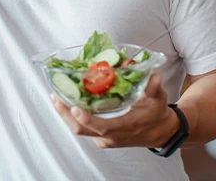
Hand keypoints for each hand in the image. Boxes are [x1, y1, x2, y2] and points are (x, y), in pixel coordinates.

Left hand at [50, 73, 179, 147]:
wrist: (159, 131)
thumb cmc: (156, 114)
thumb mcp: (158, 99)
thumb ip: (154, 88)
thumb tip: (154, 77)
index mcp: (124, 127)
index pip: (102, 126)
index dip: (86, 118)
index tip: (74, 107)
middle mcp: (111, 136)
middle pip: (81, 129)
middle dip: (65, 113)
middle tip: (56, 96)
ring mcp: (104, 138)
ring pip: (79, 129)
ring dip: (66, 114)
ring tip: (56, 97)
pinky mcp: (101, 138)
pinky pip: (83, 129)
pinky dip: (73, 117)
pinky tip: (67, 104)